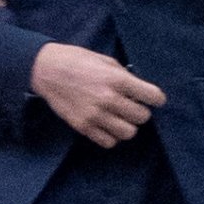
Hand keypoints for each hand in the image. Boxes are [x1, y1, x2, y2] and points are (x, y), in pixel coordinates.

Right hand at [29, 43, 165, 147]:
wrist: (48, 70)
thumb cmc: (78, 61)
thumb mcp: (106, 61)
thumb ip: (125, 76)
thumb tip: (139, 91)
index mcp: (117, 79)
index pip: (152, 97)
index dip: (156, 98)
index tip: (152, 99)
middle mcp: (109, 99)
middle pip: (142, 117)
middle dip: (140, 112)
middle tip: (132, 107)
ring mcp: (96, 115)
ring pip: (128, 133)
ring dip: (127, 126)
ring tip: (120, 118)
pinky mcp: (84, 127)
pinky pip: (109, 142)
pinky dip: (112, 136)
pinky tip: (107, 126)